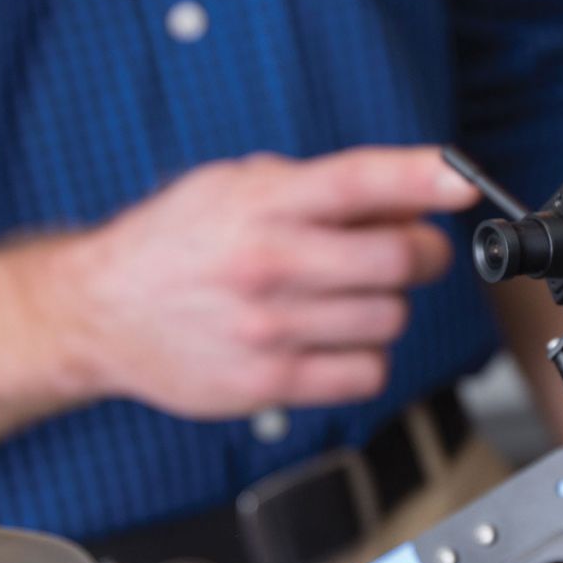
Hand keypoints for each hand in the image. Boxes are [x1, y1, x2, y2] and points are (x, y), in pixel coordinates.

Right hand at [63, 147, 476, 415]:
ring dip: (387, 306)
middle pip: (397, 259)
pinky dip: (366, 358)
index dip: (421, 180)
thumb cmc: (175, 244)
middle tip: (407, 252)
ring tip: (348, 298)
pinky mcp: (268, 382)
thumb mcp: (232, 187)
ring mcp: (268, 327)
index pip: (357, 182)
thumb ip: (315, 188)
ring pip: (390, 318)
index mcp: (259, 203)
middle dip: (421, 253)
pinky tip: (334, 341)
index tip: (462, 183)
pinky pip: (365, 374)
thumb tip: (407, 198)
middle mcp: (266, 262)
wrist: (100, 311)